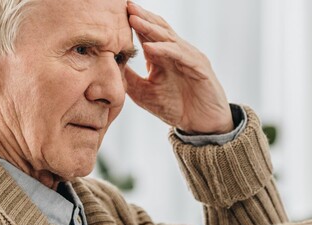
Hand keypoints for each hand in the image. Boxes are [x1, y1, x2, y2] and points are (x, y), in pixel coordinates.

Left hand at [124, 1, 232, 134]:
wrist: (203, 125)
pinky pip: (180, 55)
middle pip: (158, 28)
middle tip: (125, 5)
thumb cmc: (176, 108)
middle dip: (141, 16)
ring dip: (150, 28)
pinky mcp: (199, 68)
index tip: (116, 12)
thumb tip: (108, 67)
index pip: (147, 34)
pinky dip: (164, 50)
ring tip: (133, 19)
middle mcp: (177, 52)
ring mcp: (189, 57)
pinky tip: (149, 47)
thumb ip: (129, 78)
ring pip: (168, 38)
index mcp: (164, 56)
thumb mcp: (144, 93)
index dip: (133, 22)